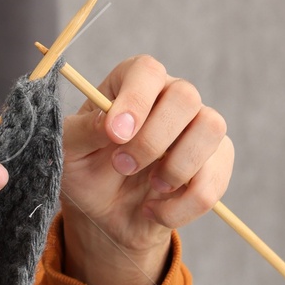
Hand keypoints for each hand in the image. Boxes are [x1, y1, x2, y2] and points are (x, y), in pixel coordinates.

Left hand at [59, 56, 232, 284]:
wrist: (108, 212)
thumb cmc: (85, 170)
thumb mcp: (68, 152)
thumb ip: (83, 132)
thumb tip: (109, 122)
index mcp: (132, 83)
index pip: (146, 71)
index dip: (135, 100)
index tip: (116, 134)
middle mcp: (171, 97)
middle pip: (185, 96)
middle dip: (152, 140)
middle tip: (122, 166)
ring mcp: (199, 127)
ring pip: (211, 129)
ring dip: (176, 168)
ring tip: (149, 186)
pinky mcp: (216, 162)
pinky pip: (213, 180)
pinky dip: (181, 205)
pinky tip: (154, 210)